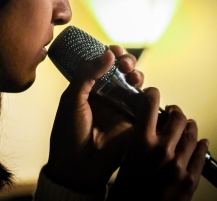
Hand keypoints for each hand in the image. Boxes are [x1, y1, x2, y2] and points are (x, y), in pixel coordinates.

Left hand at [45, 46, 143, 193]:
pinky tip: (142, 89)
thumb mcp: (72, 99)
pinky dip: (147, 94)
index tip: (114, 50)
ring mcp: (121, 108)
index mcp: (88, 88)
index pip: (102, 65)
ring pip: (135, 84)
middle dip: (126, 61)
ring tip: (132, 75)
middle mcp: (106, 96)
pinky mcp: (134, 122)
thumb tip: (108, 54)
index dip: (110, 55)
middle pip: (122, 71)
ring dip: (136, 74)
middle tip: (124, 63)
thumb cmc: (69, 132)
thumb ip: (87, 74)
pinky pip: (145, 104)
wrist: (78, 165)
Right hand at [108, 88, 208, 200]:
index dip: (152, 95)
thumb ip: (139, 141)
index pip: (150, 105)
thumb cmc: (126, 192)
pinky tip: (202, 142)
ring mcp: (179, 164)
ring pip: (192, 134)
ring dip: (189, 127)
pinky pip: (201, 156)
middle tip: (171, 111)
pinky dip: (202, 146)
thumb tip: (148, 127)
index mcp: (142, 143)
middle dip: (174, 112)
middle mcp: (163, 150)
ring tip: (187, 124)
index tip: (152, 94)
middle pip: (177, 118)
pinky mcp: (190, 179)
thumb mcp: (125, 159)